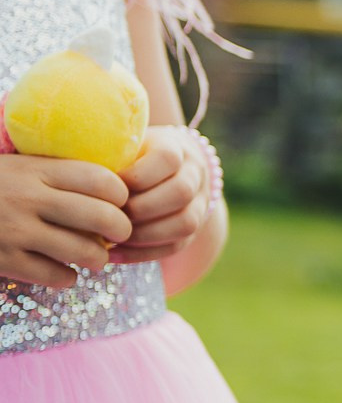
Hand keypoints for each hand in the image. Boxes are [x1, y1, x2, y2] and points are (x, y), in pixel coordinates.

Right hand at [0, 152, 130, 286]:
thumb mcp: (17, 165)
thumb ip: (56, 172)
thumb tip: (112, 187)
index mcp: (35, 169)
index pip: (102, 180)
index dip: (121, 194)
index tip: (119, 201)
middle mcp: (28, 198)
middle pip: (104, 217)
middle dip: (121, 229)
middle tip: (118, 233)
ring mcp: (15, 231)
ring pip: (86, 252)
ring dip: (98, 257)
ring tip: (93, 255)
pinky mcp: (4, 260)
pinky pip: (58, 276)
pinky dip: (68, 277)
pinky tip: (63, 270)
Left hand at [111, 127, 210, 264]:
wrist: (165, 169)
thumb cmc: (130, 157)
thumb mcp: (122, 148)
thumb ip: (109, 158)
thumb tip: (79, 179)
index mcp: (177, 148)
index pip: (167, 160)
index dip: (136, 176)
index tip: (106, 183)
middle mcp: (196, 175)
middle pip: (180, 193)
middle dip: (141, 208)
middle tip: (109, 214)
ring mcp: (201, 203)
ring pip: (185, 223)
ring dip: (145, 234)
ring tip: (112, 237)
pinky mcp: (195, 229)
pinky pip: (176, 246)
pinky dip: (143, 253)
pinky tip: (114, 254)